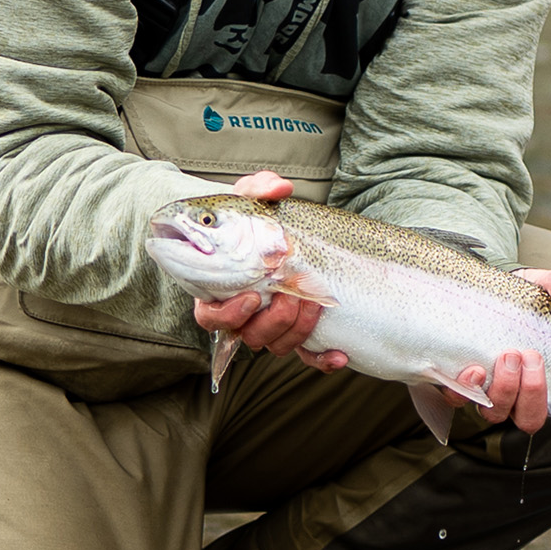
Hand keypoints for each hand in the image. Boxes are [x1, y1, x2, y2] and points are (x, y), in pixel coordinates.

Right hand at [191, 170, 339, 365]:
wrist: (279, 234)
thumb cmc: (255, 219)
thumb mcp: (253, 199)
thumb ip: (259, 188)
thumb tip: (279, 188)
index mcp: (219, 289)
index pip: (210, 317)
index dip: (227, 314)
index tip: (252, 297)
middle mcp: (243, 314)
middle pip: (247, 335)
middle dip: (271, 320)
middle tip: (288, 295)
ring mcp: (271, 325)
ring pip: (277, 345)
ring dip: (296, 329)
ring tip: (313, 303)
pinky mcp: (297, 333)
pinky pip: (307, 357)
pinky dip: (322, 361)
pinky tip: (340, 355)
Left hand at [471, 266, 550, 434]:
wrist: (485, 293)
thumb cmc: (522, 300)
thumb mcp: (543, 287)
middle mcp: (521, 397)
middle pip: (532, 419)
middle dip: (533, 392)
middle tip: (532, 357)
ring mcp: (492, 395)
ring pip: (498, 414)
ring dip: (504, 389)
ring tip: (508, 355)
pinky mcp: (462, 387)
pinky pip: (460, 400)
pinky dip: (467, 388)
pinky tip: (474, 368)